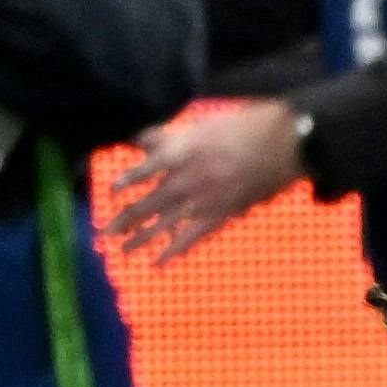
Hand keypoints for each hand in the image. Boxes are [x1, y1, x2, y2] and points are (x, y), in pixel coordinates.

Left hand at [102, 99, 306, 266]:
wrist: (282, 144)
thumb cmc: (243, 127)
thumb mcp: (201, 124)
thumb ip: (169, 136)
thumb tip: (141, 139)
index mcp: (179, 154)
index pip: (142, 171)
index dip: (126, 180)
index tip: (113, 190)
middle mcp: (185, 180)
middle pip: (146, 205)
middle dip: (124, 220)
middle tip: (104, 233)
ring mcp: (202, 201)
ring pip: (163, 225)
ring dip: (141, 239)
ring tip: (123, 251)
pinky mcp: (220, 215)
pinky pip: (191, 237)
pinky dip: (174, 250)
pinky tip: (159, 262)